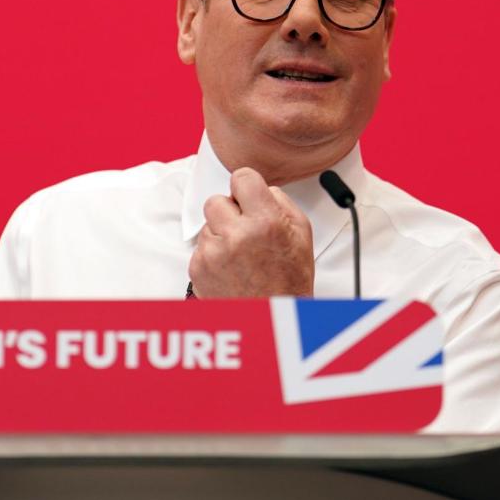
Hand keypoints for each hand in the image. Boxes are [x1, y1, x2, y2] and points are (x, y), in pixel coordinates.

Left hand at [188, 167, 313, 296]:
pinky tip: (231, 269)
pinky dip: (212, 255)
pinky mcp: (197, 269)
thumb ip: (281, 202)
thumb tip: (262, 188)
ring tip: (241, 256)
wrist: (271, 322)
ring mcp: (213, 253)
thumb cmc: (289, 283)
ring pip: (207, 225)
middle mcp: (236, 235)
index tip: (249, 197)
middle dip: (230, 211)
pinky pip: (200, 247)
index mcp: (265, 222)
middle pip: (216, 200)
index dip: (246, 187)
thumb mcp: (302, 235)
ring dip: (221, 234)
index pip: (241, 177)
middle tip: (245, 230)